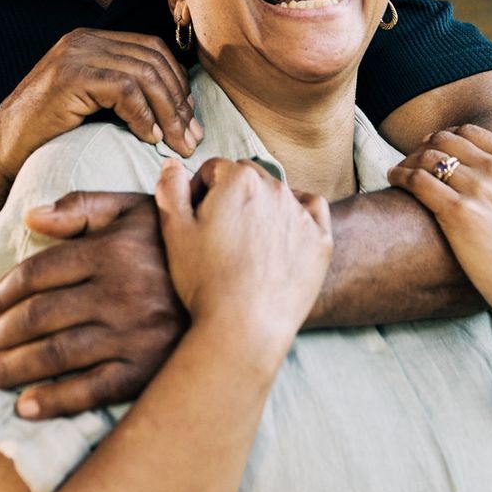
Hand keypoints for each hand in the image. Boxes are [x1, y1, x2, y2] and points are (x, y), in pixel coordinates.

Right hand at [0, 29, 197, 181]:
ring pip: (143, 73)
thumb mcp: (89, 106)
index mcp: (90, 41)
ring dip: (168, 112)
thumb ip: (120, 93)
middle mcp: (83, 40)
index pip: (151, 49)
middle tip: (191, 137)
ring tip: (176, 143)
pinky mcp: (69, 77)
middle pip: (153, 58)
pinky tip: (149, 138)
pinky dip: (143, 115)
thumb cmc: (46, 139)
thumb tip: (174, 105)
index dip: (177, 83)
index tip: (189, 120)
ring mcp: (74, 55)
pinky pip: (124, 89)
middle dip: (179, 100)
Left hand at [0, 193, 183, 418]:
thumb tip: (30, 216)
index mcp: (112, 250)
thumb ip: (83, 207)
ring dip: (13, 369)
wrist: (241, 292)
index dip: (6, 292)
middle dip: (0, 335)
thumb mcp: (137, 211)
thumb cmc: (178, 248)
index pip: (40, 272)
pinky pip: (91, 390)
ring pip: (56, 354)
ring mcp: (133, 334)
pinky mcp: (147, 370)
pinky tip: (25, 407)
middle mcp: (119, 292)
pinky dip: (54, 401)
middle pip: (40, 316)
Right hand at [156, 158, 331, 360]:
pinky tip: (282, 236)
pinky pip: (312, 210)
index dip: (199, 192)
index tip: (195, 220)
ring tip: (247, 244)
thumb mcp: (175, 232)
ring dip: (262, 207)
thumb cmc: (206, 281)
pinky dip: (298, 215)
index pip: (214, 170)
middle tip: (219, 234)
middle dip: (232, 195)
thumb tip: (173, 164)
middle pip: (247, 177)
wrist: (245, 327)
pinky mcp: (320, 239)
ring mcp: (301, 213)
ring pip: (278, 193)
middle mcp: (275, 187)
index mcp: (238, 179)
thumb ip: (171, 189)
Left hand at [388, 128, 491, 332]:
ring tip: (398, 172)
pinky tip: (393, 181)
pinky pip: (417, 181)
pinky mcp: (458, 213)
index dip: (446, 137)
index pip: (470, 132)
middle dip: (423, 145)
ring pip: (427, 156)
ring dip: (407, 160)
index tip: (433, 148)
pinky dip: (400, 176)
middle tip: (411, 160)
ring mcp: (477, 189)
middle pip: (444, 140)